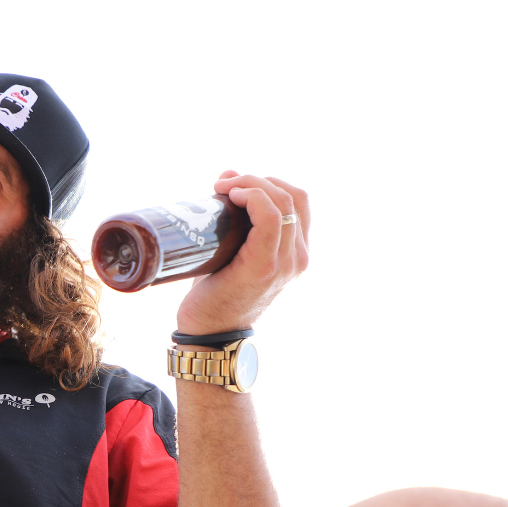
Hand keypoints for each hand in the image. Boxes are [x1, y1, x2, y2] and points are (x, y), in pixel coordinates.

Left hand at [175, 172, 310, 335]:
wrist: (208, 331)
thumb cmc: (216, 289)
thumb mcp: (231, 248)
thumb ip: (236, 217)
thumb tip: (227, 175)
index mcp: (296, 252)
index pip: (298, 200)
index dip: (269, 182)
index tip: (234, 184)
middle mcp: (298, 257)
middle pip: (293, 196)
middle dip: (257, 179)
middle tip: (224, 183)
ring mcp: (286, 262)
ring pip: (283, 202)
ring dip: (252, 183)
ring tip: (224, 187)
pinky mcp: (264, 266)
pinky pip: (271, 219)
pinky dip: (253, 198)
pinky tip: (233, 195)